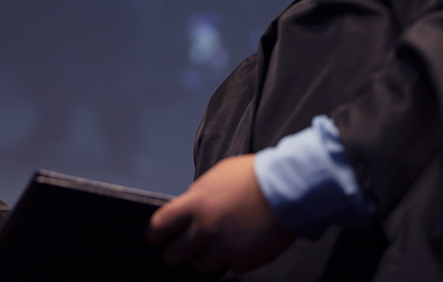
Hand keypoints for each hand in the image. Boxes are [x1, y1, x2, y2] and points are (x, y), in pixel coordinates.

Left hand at [146, 154, 295, 272]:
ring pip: (200, 265)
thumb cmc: (254, 176)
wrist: (288, 189)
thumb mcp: (217, 175)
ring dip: (204, 256)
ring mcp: (224, 249)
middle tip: (180, 247)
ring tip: (214, 244)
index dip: (154, 234)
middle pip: (174, 254)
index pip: (159, 226)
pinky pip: (229, 267)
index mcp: (195, 205)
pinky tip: (238, 245)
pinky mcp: (244, 261)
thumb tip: (188, 208)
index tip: (155, 237)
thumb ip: (198, 194)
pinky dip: (230, 259)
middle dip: (174, 251)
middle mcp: (206, 230)